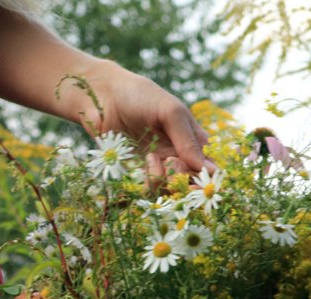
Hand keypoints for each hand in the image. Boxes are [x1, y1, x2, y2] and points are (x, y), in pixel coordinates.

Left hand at [74, 61, 215, 178]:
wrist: (101, 98)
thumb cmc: (140, 96)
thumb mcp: (171, 112)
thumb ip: (189, 140)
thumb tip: (209, 170)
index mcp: (191, 139)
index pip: (208, 166)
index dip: (208, 177)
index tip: (204, 180)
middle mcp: (176, 155)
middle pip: (190, 182)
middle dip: (186, 180)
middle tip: (173, 164)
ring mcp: (156, 166)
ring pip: (170, 189)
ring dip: (166, 179)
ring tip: (153, 159)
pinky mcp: (136, 173)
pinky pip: (149, 189)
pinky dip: (150, 181)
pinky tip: (146, 162)